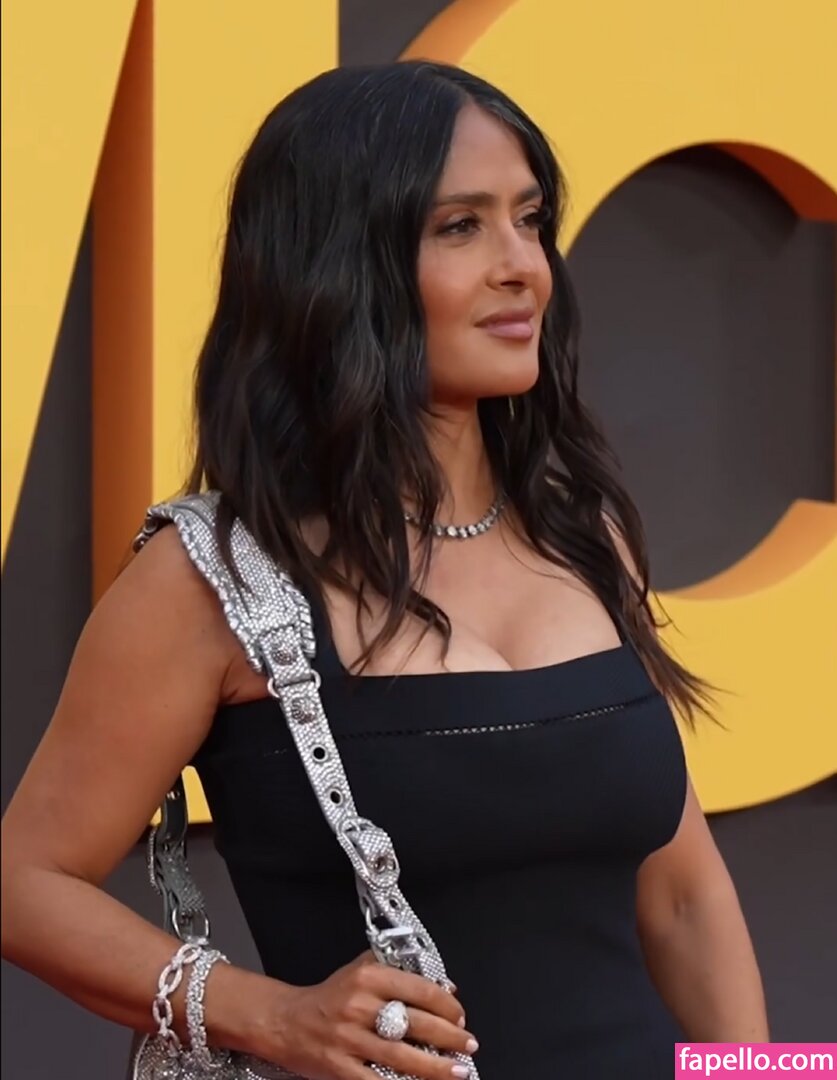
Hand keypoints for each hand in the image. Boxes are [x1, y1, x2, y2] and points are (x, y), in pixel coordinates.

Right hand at [262, 950, 477, 1078]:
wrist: (285, 1022)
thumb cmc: (329, 996)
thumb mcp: (360, 969)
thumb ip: (400, 973)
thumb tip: (444, 987)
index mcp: (368, 976)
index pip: (419, 988)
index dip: (447, 1005)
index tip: (460, 1016)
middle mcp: (359, 1005)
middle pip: (416, 1023)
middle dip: (449, 1038)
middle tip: (468, 1046)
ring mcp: (349, 1039)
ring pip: (402, 1056)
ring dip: (435, 1067)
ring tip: (457, 1072)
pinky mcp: (339, 1068)